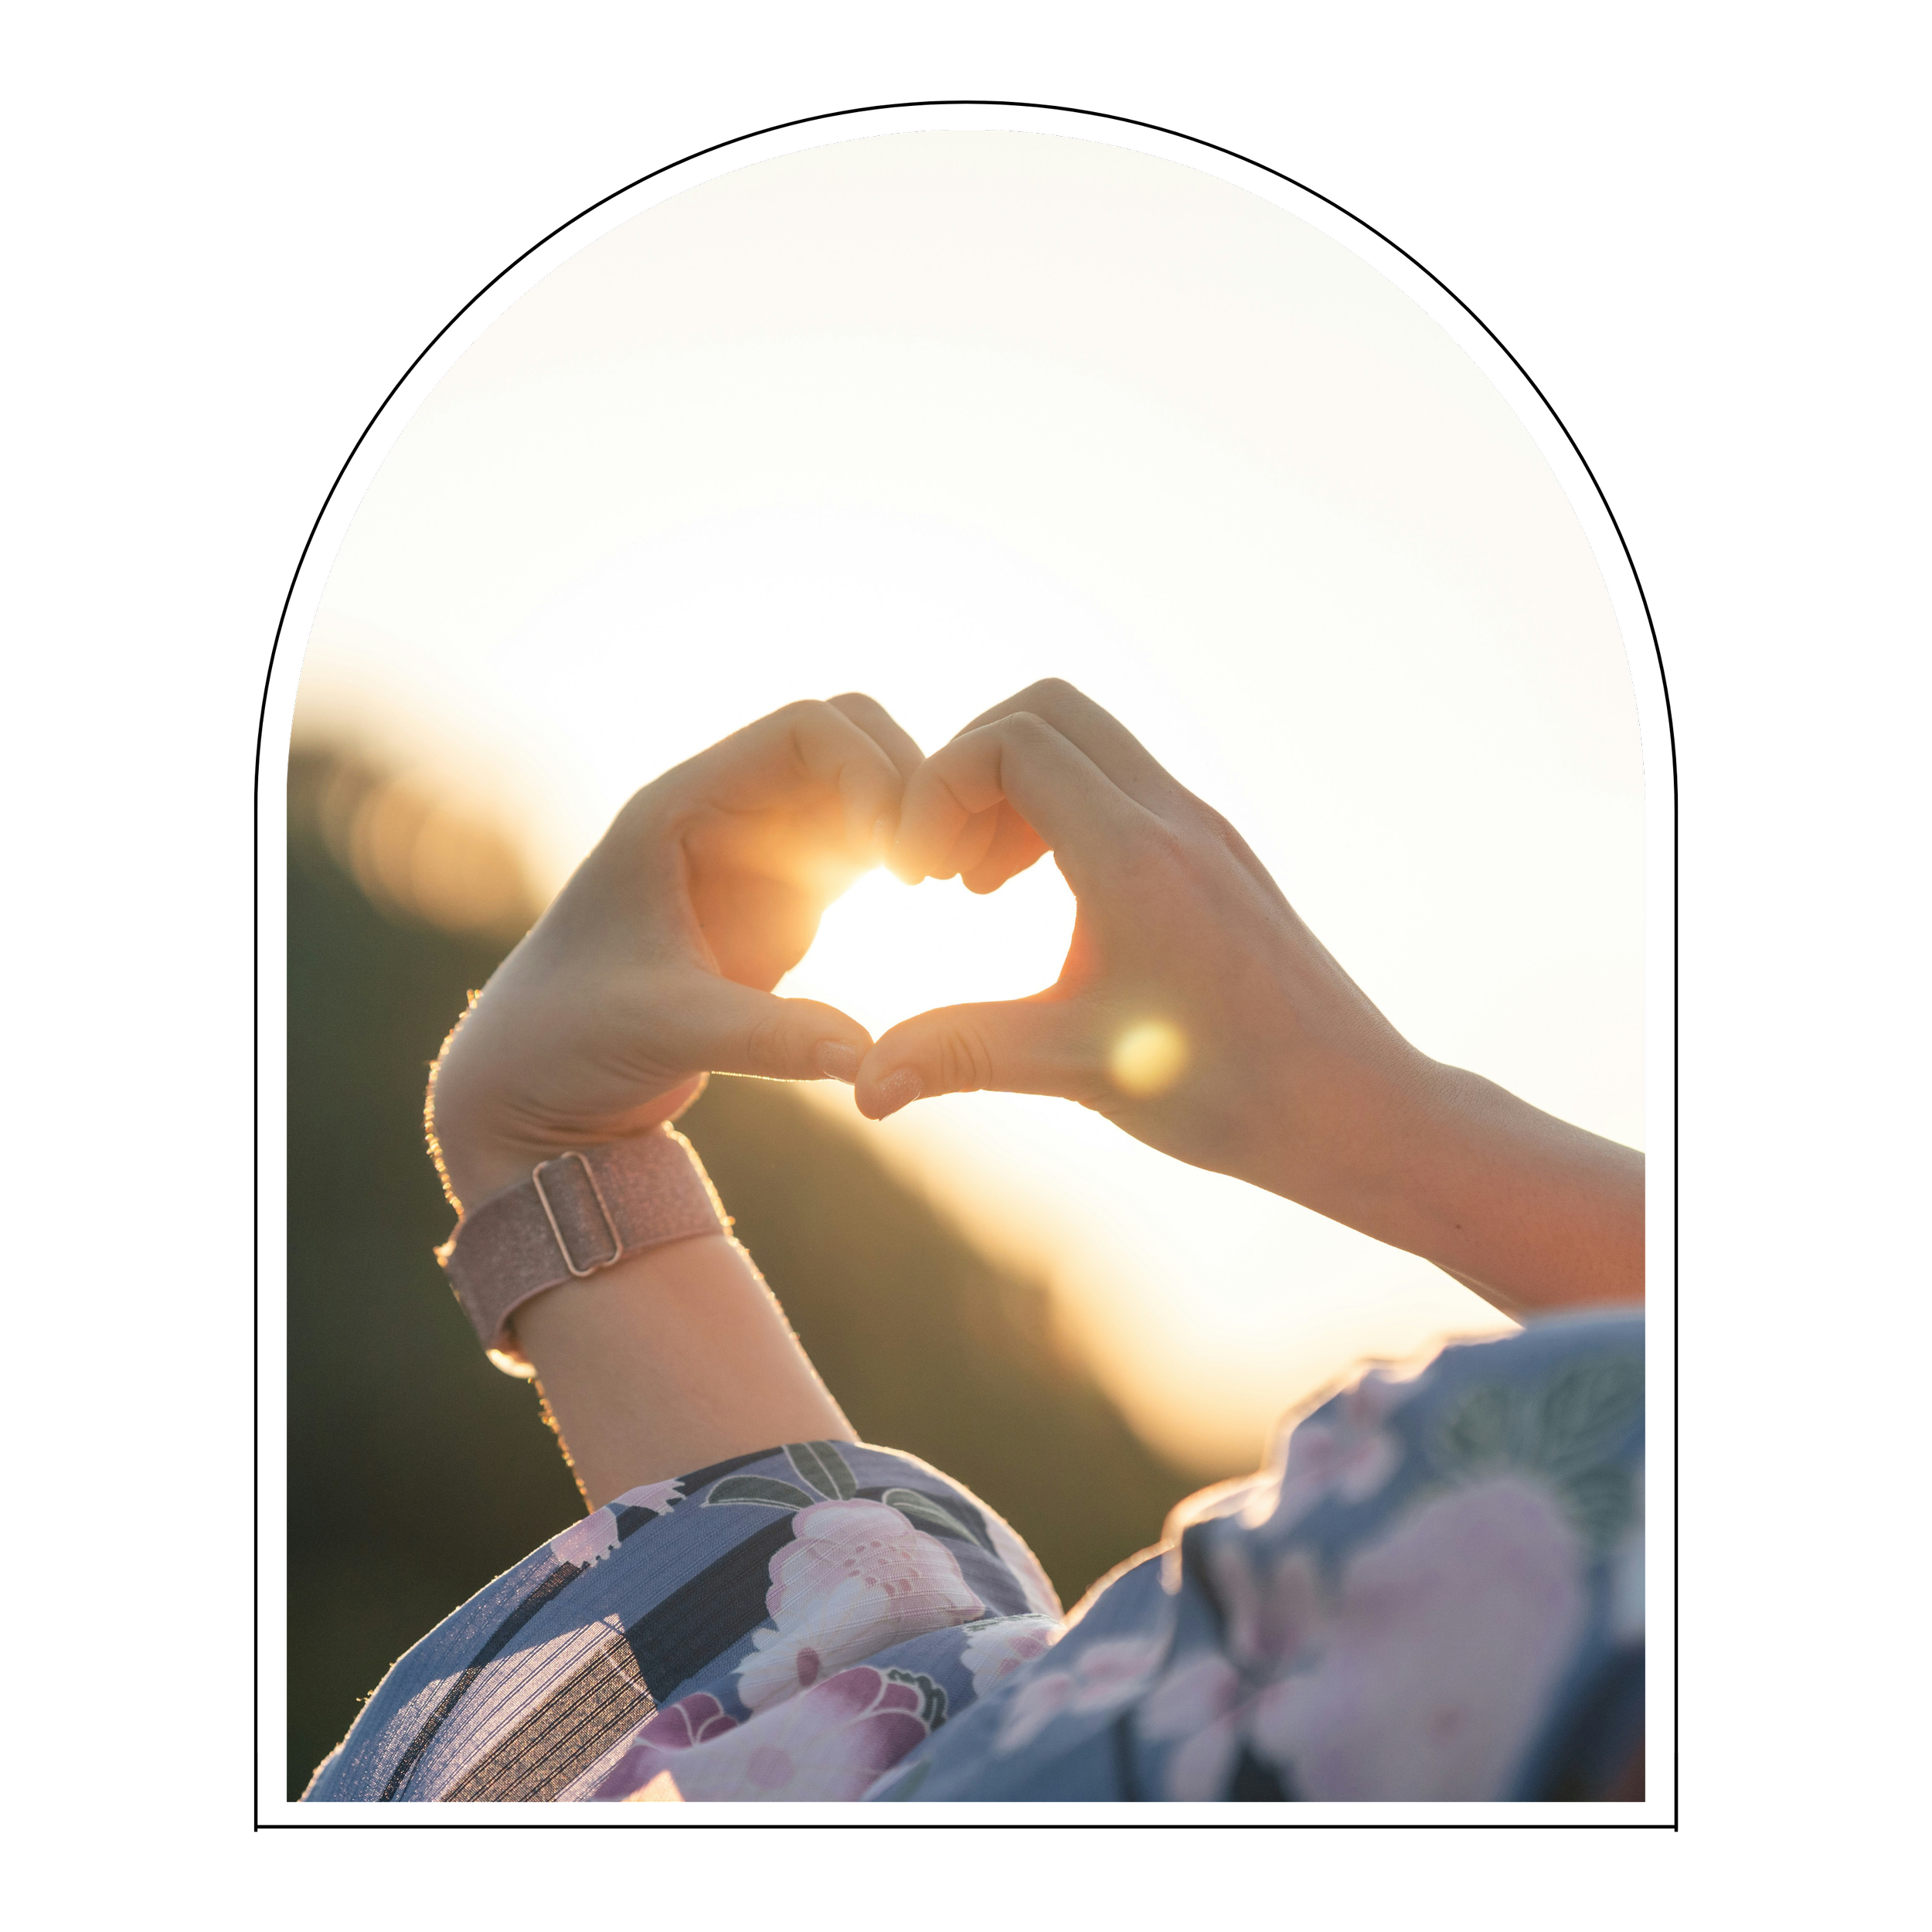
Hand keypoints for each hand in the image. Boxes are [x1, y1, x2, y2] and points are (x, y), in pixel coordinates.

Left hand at [429, 695, 923, 1213]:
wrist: (535, 1083)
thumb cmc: (566, 1040)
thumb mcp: (665, 1032)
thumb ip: (765, 1039)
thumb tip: (865, 1058)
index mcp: (681, 807)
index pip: (804, 730)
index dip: (868, 769)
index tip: (900, 850)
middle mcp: (725, 813)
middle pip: (848, 742)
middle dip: (904, 785)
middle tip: (932, 867)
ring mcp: (758, 854)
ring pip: (863, 792)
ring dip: (909, 822)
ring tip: (942, 885)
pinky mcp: (782, 902)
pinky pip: (861, 848)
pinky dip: (901, 860)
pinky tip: (922, 905)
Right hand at [856, 680, 1425, 1199]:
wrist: (1356, 1108)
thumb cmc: (1232, 1092)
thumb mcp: (1080, 1069)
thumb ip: (962, 1055)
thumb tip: (859, 1086)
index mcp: (1135, 856)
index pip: (1012, 741)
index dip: (937, 788)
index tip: (918, 875)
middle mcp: (1174, 819)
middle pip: (1047, 709)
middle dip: (969, 768)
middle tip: (942, 865)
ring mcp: (1202, 828)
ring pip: (1088, 740)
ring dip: (1015, 787)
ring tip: (979, 885)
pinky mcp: (1215, 852)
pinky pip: (1122, 782)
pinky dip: (1062, 809)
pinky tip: (1042, 897)